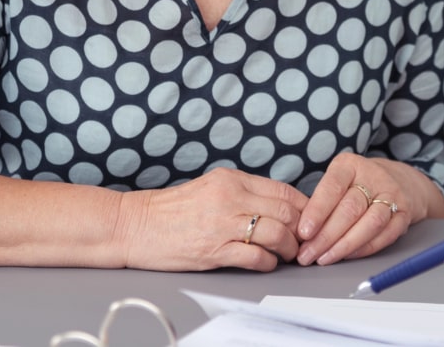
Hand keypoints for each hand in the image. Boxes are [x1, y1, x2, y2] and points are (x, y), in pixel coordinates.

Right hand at [115, 168, 307, 271]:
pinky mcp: (213, 250)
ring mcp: (222, 224)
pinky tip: (265, 263)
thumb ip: (241, 193)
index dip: (304, 208)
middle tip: (302, 241)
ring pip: (276, 233)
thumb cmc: (171, 210)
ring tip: (286, 255)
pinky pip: (255, 257)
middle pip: (286, 212)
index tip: (308, 219)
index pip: (283, 190)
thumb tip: (276, 206)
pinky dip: (268, 263)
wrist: (135, 225)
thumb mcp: (210, 188)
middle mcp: (230, 197)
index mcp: (231, 179)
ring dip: (288, 248)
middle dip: (301, 230)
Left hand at [295, 152, 443, 264]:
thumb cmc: (357, 184)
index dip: (317, 211)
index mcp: (350, 165)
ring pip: (369, 223)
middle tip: (307, 254)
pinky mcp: (404, 214)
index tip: (303, 232)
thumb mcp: (338, 181)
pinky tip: (347, 257)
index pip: (332, 187)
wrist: (400, 181)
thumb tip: (300, 234)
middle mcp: (373, 176)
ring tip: (324, 259)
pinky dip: (364, 249)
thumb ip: (321, 201)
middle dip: (326, 236)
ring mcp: (392, 195)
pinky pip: (385, 236)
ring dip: (344, 246)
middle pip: (350, 209)